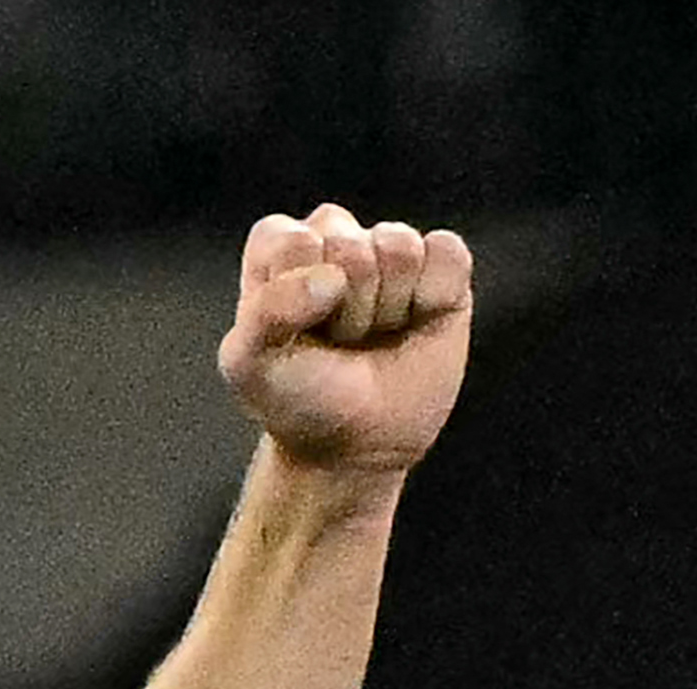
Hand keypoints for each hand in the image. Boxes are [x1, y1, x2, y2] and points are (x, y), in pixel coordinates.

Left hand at [218, 203, 474, 475]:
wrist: (354, 444)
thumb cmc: (296, 398)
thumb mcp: (249, 365)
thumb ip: (265, 313)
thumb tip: (333, 278)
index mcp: (279, 247)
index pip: (295, 243)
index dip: (297, 298)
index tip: (296, 336)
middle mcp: (335, 236)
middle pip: (352, 248)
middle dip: (347, 311)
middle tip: (339, 343)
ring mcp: (389, 249)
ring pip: (400, 248)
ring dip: (388, 307)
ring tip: (372, 334)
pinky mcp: (441, 266)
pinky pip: (446, 252)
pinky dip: (434, 296)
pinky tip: (415, 321)